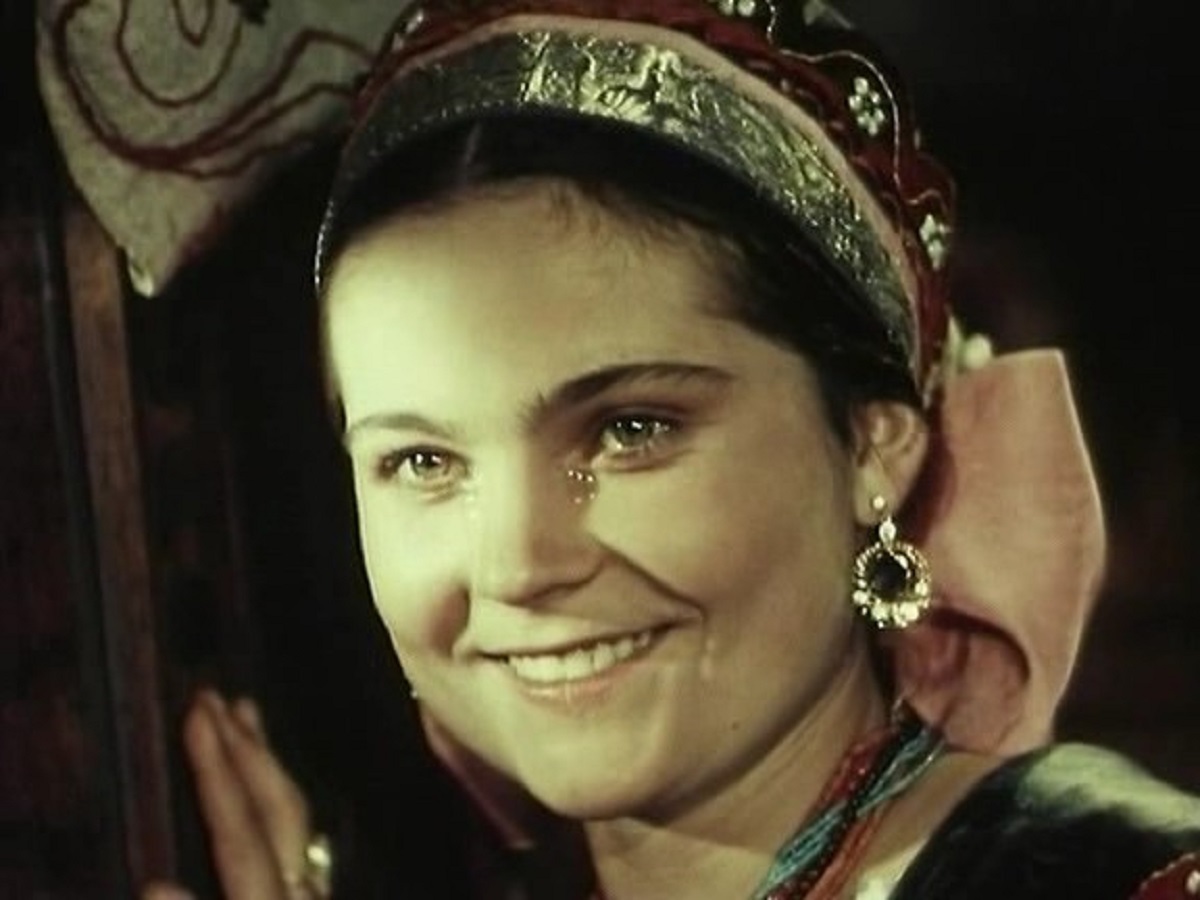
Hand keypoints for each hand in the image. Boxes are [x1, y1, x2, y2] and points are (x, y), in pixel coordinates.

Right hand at [141, 690, 325, 899]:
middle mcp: (304, 896)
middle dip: (247, 749)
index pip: (241, 833)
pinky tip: (266, 789)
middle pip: (280, 810)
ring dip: (267, 765)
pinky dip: (280, 803)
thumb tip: (154, 887)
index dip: (218, 772)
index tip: (197, 714)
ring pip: (298, 821)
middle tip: (214, 696)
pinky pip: (303, 843)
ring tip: (244, 714)